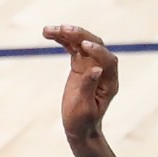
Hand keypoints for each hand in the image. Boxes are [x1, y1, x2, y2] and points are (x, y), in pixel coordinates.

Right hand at [43, 25, 118, 139]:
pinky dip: (62, 40)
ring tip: (48, 30)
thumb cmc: (83, 121)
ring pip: (81, 43)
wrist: (80, 127)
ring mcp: (91, 65)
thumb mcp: (85, 109)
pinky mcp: (79, 65)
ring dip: (67, 34)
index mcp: (109, 82)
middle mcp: (102, 69)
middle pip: (95, 45)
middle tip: (64, 29)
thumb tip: (96, 69)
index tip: (84, 46)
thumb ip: (89, 88)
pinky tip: (48, 33)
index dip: (98, 51)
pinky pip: (72, 48)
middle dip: (80, 36)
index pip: (108, 60)